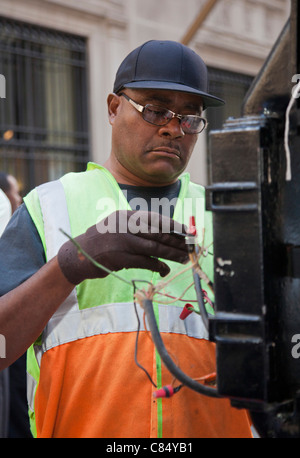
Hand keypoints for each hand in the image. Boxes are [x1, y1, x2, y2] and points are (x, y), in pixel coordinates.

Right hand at [57, 210, 187, 284]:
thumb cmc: (101, 240)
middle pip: (158, 233)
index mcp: (127, 216)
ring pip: (155, 248)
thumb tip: (164, 234)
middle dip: (177, 241)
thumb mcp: (117, 226)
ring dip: (172, 254)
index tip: (188, 232)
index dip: (174, 226)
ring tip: (184, 258)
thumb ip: (137, 228)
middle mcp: (126, 226)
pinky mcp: (121, 258)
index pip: (156, 219)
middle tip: (191, 247)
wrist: (78, 254)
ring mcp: (123, 242)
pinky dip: (158, 266)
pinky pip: (145, 262)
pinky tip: (166, 269)